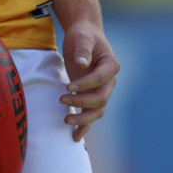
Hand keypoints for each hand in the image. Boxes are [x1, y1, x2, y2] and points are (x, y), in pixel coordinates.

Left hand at [59, 21, 119, 140]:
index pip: (100, 80)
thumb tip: (82, 65)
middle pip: (100, 99)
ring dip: (83, 118)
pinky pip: (91, 114)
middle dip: (82, 102)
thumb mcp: (82, 37)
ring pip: (97, 111)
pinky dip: (84, 126)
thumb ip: (83, 49)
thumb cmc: (83, 35)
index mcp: (111, 65)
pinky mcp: (91, 95)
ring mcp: (102, 90)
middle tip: (61, 99)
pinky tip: (75, 137)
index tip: (68, 87)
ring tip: (65, 119)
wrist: (83, 36)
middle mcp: (109, 81)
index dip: (85, 85)